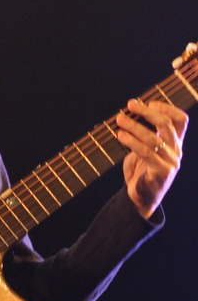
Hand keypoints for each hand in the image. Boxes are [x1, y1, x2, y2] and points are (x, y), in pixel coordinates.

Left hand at [116, 99, 188, 218]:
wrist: (140, 199)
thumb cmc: (141, 171)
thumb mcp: (144, 150)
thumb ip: (143, 135)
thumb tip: (128, 115)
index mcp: (175, 144)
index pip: (181, 120)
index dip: (167, 108)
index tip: (150, 101)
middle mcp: (176, 151)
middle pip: (166, 125)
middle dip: (147, 112)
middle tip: (130, 105)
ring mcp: (171, 162)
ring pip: (154, 138)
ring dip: (134, 126)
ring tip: (119, 120)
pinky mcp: (162, 172)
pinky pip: (147, 153)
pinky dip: (132, 142)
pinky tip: (120, 136)